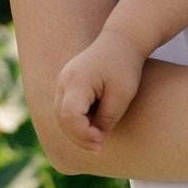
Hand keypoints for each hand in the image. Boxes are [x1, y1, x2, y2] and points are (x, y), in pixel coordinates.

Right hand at [54, 29, 146, 150]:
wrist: (122, 40)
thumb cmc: (125, 64)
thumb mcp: (122, 94)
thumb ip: (107, 119)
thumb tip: (96, 142)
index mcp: (76, 80)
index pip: (70, 116)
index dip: (83, 135)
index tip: (102, 144)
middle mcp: (64, 81)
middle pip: (62, 119)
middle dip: (80, 137)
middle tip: (101, 147)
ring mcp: (62, 82)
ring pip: (62, 117)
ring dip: (78, 131)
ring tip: (100, 136)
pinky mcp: (67, 84)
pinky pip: (67, 109)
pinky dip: (78, 121)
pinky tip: (95, 125)